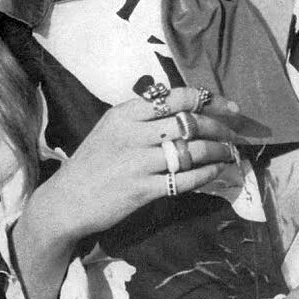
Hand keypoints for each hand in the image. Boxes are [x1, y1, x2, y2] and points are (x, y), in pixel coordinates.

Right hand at [38, 86, 240, 244]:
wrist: (66, 201)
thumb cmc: (92, 164)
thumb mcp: (110, 128)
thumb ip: (142, 116)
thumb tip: (184, 109)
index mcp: (125, 113)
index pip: (176, 98)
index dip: (209, 100)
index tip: (229, 107)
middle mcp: (132, 134)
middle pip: (189, 123)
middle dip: (218, 128)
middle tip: (233, 134)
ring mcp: (138, 163)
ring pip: (191, 151)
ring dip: (217, 151)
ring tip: (229, 153)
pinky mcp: (142, 190)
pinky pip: (185, 179)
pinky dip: (206, 175)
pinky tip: (216, 172)